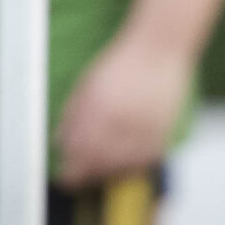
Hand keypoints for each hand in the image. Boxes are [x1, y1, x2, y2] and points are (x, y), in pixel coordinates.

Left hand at [56, 32, 191, 186]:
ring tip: (104, 169)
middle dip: (88, 174)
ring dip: (110, 171)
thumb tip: (60, 144)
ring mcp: (144, 122)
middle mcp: (121, 114)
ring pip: (122, 164)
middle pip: (99, 162)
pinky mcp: (164, 127)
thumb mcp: (88, 84)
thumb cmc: (122, 63)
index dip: (71, 171)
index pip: (79, 151)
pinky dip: (134, 164)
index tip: (67, 178)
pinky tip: (127, 161)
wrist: (160, 46)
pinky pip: (146, 158)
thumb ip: (72, 115)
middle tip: (83, 178)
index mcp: (97, 104)